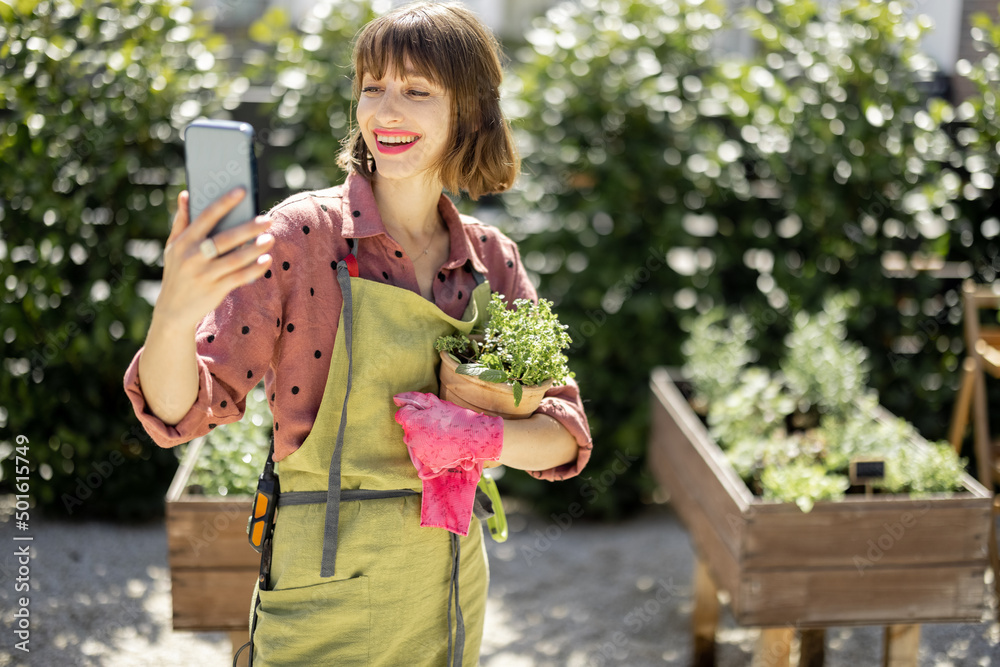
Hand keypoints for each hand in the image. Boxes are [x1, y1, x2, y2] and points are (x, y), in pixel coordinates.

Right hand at [156, 188, 273, 329]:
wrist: (172, 310)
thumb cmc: (177, 272)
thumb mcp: (173, 247)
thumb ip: (181, 221)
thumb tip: (186, 194)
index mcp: (184, 241)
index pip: (206, 217)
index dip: (224, 203)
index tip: (242, 190)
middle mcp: (193, 257)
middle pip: (225, 239)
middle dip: (247, 228)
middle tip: (267, 219)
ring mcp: (205, 274)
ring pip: (235, 260)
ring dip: (254, 249)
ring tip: (270, 238)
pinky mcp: (215, 290)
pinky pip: (239, 278)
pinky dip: (254, 269)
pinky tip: (266, 260)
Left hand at [393, 392, 503, 474]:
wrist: (473, 437)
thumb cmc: (455, 417)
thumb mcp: (434, 403)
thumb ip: (413, 399)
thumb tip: (396, 399)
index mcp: (411, 422)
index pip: (401, 415)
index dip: (413, 412)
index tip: (426, 414)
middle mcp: (411, 439)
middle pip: (408, 430)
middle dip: (418, 426)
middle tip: (436, 423)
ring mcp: (419, 453)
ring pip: (416, 443)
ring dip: (424, 439)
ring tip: (442, 435)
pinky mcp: (428, 463)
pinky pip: (425, 455)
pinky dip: (431, 451)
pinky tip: (443, 445)